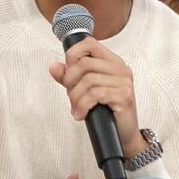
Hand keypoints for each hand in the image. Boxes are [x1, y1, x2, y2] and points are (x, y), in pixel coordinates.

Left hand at [49, 37, 147, 157]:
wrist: (123, 134)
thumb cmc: (105, 110)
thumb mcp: (83, 89)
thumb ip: (68, 77)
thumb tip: (54, 67)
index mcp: (111, 61)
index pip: (89, 43)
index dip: (73, 54)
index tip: (68, 71)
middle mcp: (120, 68)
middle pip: (84, 63)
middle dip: (70, 81)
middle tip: (71, 96)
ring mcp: (124, 81)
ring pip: (88, 80)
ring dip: (76, 97)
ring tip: (76, 107)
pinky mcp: (124, 96)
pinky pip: (95, 94)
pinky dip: (83, 105)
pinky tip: (81, 114)